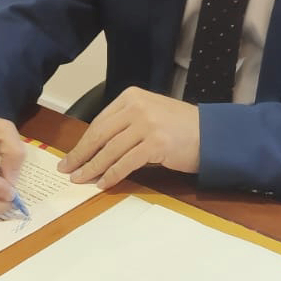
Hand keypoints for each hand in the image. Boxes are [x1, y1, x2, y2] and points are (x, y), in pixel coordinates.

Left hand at [57, 86, 199, 189]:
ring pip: (110, 150)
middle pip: (99, 135)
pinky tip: (103, 184)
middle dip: (80, 155)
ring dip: (92, 168)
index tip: (70, 157)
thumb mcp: (150, 115)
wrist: (212, 134)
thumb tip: (96, 149)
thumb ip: (125, 125)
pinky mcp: (156, 144)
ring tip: (81, 180)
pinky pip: (126, 163)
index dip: (82, 142)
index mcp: (131, 97)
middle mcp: (137, 107)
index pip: (99, 122)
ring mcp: (147, 124)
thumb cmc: (180, 128)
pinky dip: (112, 175)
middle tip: (67, 170)